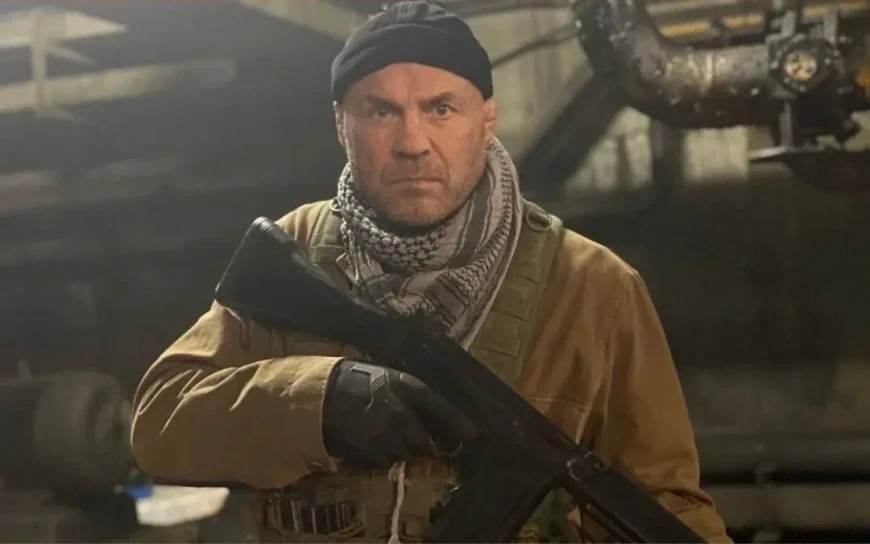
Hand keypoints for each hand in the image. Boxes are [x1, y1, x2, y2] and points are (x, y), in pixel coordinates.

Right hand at [322, 359, 477, 468]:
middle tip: (414, 442)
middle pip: (424, 443)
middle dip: (421, 445)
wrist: (319, 392)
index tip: (472, 435)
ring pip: (404, 454)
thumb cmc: (356, 381)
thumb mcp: (388, 379)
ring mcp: (385, 434)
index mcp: (407, 388)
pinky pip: (383, 462)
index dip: (458, 423)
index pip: (441, 408)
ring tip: (384, 438)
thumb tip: (433, 421)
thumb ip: (412, 397)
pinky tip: (369, 443)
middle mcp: (401, 412)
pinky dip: (380, 457)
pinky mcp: (369, 451)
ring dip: (400, 451)